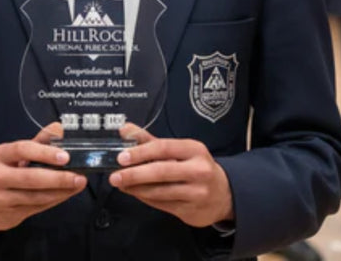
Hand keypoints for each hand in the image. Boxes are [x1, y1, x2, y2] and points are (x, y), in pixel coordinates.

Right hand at [0, 123, 85, 230]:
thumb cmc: (1, 171)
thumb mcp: (13, 154)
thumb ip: (38, 141)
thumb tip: (58, 128)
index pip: (22, 150)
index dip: (44, 152)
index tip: (65, 156)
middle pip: (30, 178)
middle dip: (58, 178)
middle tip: (78, 176)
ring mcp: (0, 199)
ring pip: (35, 196)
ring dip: (60, 191)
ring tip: (77, 185)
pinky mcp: (8, 215)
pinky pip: (36, 208)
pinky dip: (53, 200)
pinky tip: (65, 194)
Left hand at [109, 124, 233, 227]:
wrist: (225, 194)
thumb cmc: (196, 166)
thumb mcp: (179, 150)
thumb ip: (150, 140)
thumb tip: (125, 129)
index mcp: (194, 150)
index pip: (163, 148)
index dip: (141, 152)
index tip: (121, 157)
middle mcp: (198, 170)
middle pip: (161, 172)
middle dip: (135, 174)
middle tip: (115, 176)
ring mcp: (196, 192)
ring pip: (160, 191)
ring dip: (137, 189)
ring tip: (122, 185)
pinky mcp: (191, 210)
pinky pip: (163, 205)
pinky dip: (146, 199)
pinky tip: (136, 193)